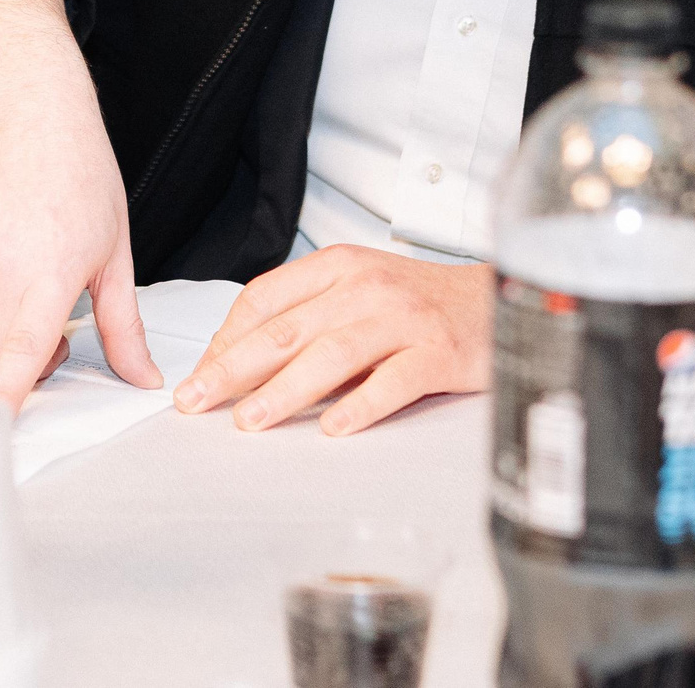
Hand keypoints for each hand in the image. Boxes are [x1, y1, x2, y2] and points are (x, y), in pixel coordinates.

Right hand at [0, 0, 160, 406]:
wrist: (28, 101)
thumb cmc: (75, 165)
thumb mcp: (114, 247)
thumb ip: (123, 323)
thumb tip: (143, 377)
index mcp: (46, 269)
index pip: (19, 352)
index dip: (7, 398)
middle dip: (18, 362)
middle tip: (49, 327)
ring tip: (21, 296)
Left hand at [172, 246, 491, 436]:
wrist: (498, 299)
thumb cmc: (420, 301)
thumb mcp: (357, 291)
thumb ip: (306, 318)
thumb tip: (240, 361)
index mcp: (339, 266)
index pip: (265, 299)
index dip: (226, 339)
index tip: (200, 373)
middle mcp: (366, 287)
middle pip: (286, 329)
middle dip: (233, 369)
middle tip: (196, 399)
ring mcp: (403, 319)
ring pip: (330, 355)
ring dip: (283, 391)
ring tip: (250, 420)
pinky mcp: (437, 353)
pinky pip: (391, 382)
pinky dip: (358, 406)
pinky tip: (332, 428)